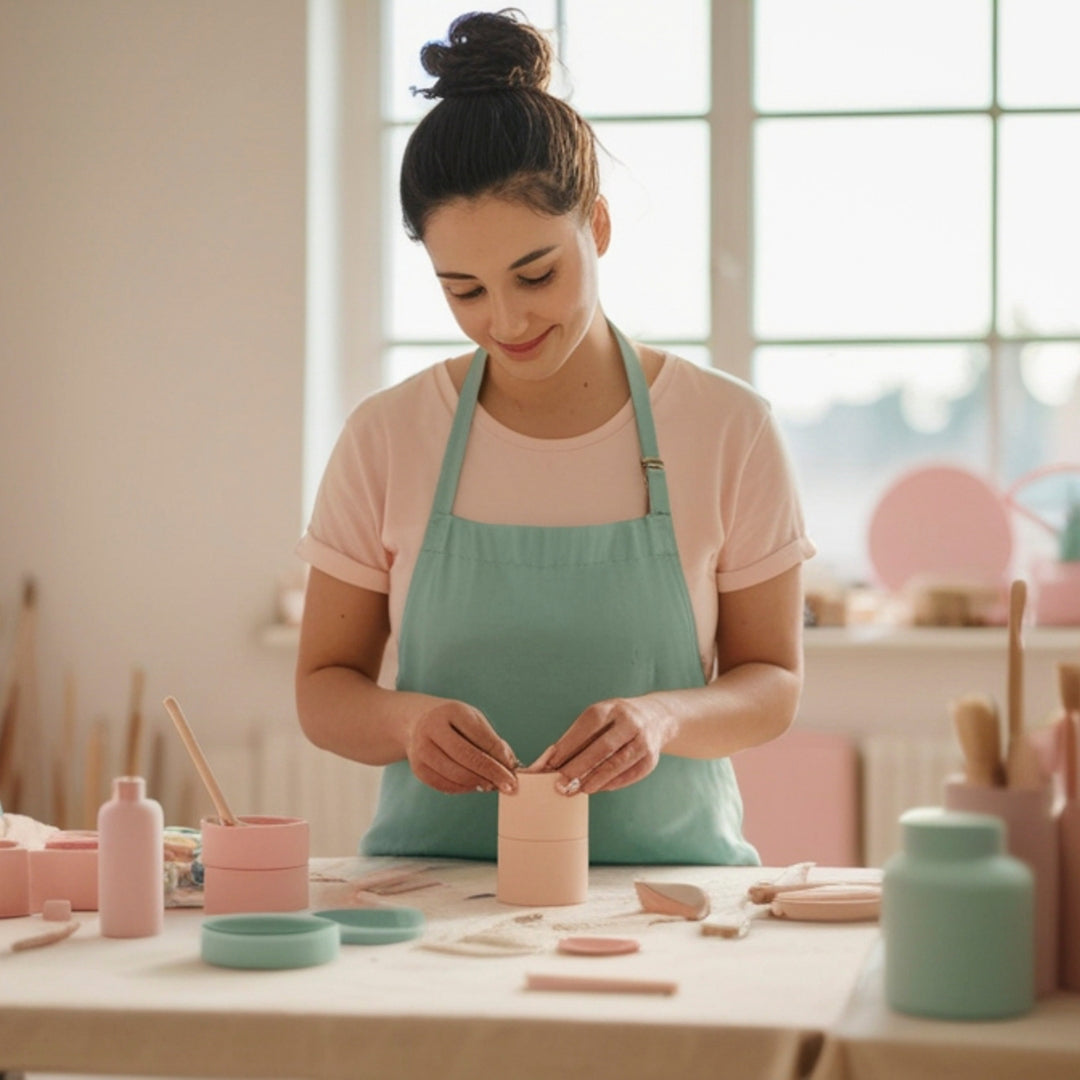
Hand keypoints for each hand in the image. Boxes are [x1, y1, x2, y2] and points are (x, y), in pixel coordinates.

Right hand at [406, 701, 518, 794]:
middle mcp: (432, 728)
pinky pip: (444, 785)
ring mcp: (421, 749)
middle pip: (466, 757)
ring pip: (456, 775)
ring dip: (479, 783)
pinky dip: (464, 789)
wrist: (416, 720)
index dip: (500, 757)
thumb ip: (491, 740)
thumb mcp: (473, 720)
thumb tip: (510, 766)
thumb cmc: (453, 721)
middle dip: (492, 774)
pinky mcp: (418, 768)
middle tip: (509, 786)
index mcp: (451, 711)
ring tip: (493, 785)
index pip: (480, 737)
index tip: (514, 772)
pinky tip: (475, 785)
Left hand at [546, 697, 674, 794]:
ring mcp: (643, 741)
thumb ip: (578, 736)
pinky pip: (629, 775)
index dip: (569, 746)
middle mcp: (630, 722)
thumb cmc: (616, 720)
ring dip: (594, 779)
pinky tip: (597, 787)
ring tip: (577, 789)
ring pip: (617, 764)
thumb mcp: (600, 716)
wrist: (656, 717)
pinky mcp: (650, 760)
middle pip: (603, 747)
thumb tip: (550, 761)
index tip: (550, 764)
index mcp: (612, 708)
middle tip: (560, 782)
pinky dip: (610, 783)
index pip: (588, 727)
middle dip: (579, 766)